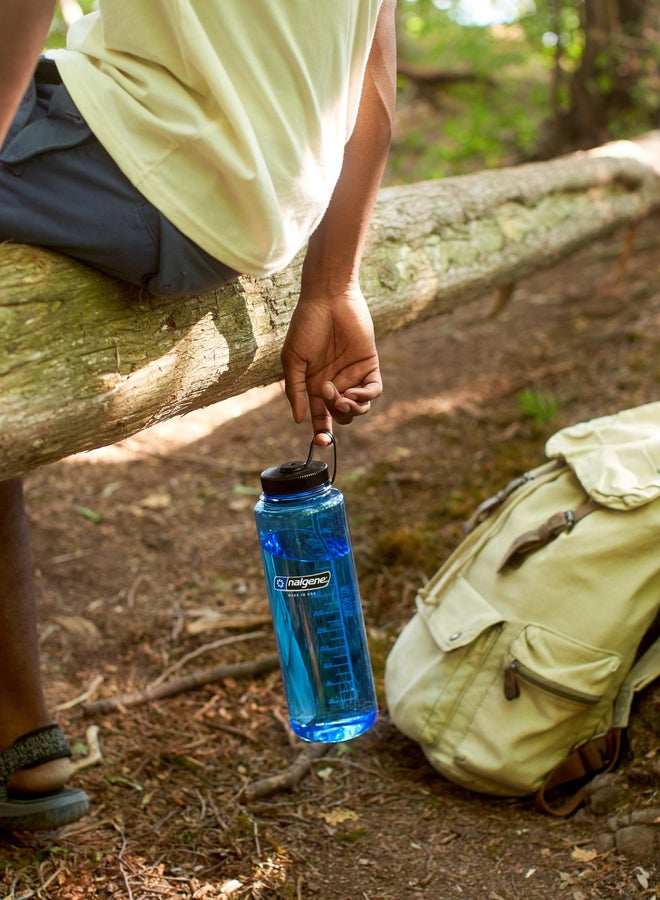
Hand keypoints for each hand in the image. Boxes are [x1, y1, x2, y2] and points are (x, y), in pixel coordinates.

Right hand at [281, 285, 381, 441]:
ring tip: (342, 396)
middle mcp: (335, 383)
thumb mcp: (293, 360)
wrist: (328, 299)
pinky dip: (366, 396)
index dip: (321, 432)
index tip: (321, 442)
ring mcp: (353, 375)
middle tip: (329, 395)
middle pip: (341, 415)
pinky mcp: (369, 365)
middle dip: (336, 414)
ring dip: (351, 408)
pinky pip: (373, 390)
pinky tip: (355, 391)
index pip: (320, 416)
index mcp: (314, 385)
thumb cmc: (306, 326)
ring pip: (359, 407)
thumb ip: (295, 390)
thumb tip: (298, 419)